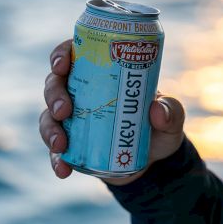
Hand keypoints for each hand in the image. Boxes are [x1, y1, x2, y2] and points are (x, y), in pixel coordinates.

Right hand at [39, 39, 184, 185]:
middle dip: (54, 94)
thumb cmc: (161, 126)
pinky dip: (56, 159)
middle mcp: (83, 92)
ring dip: (49, 128)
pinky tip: (63, 169)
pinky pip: (55, 150)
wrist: (154, 161)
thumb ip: (171, 111)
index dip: (61, 54)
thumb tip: (156, 111)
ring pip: (49, 115)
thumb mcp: (173, 116)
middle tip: (64, 110)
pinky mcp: (72, 145)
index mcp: (104, 73)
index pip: (75, 54)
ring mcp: (74, 119)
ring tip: (61, 143)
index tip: (62, 64)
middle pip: (55, 83)